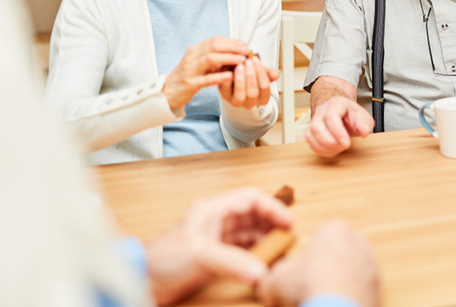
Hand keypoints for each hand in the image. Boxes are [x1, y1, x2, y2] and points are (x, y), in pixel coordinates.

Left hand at [144, 187, 292, 305]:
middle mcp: (216, 221)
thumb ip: (232, 262)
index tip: (288, 221)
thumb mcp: (200, 256)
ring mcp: (216, 239)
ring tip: (280, 249)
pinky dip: (255, 254)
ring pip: (249, 232)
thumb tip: (260, 270)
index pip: (250, 199)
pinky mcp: (214, 256)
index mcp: (212, 210)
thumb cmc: (160, 260)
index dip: (272, 207)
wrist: (141, 281)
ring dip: (266, 239)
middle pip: (253, 215)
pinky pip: (243, 249)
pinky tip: (263, 262)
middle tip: (289, 237)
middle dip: (273, 223)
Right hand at [162, 37, 249, 109]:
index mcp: (195, 49)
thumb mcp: (200, 62)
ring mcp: (190, 70)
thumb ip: (215, 56)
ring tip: (242, 60)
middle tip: (246, 51)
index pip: (215, 40)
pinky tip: (230, 76)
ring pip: (210, 59)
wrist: (168, 91)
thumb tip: (236, 50)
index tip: (244, 45)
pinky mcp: (190, 84)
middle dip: (232, 47)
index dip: (231, 41)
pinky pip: (206, 79)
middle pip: (214, 46)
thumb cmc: (189, 76)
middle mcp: (192, 57)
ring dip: (228, 58)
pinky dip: (219, 76)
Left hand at [218, 55, 279, 109]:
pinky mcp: (226, 97)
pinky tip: (229, 71)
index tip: (256, 60)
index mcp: (263, 98)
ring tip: (239, 66)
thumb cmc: (250, 74)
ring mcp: (237, 102)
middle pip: (253, 93)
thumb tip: (276, 74)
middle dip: (251, 76)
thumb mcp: (260, 72)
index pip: (265, 87)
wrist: (234, 75)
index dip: (261, 73)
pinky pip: (226, 91)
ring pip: (240, 96)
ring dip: (240, 79)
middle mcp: (251, 103)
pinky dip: (228, 81)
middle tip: (247, 62)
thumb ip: (268, 72)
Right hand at [256, 220, 378, 306]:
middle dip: (324, 267)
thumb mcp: (275, 279)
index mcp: (335, 229)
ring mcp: (371, 265)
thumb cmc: (309, 286)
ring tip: (321, 300)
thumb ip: (271, 276)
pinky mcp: (379, 288)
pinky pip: (359, 290)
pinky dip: (348, 298)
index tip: (299, 270)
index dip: (306, 254)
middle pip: (337, 252)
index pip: (319, 235)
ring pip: (350, 271)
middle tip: (309, 286)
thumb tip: (268, 284)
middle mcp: (358, 242)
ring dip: (338, 283)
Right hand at [304, 96, 373, 157]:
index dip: (338, 132)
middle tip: (343, 146)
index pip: (331, 117)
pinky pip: (310, 141)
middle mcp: (322, 111)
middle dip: (329, 142)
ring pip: (310, 135)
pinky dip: (321, 150)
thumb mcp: (363, 116)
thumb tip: (364, 131)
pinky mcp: (311, 130)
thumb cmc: (351, 115)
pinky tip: (332, 150)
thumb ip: (365, 124)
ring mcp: (314, 120)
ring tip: (339, 148)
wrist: (342, 112)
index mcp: (336, 104)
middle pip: (316, 127)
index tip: (347, 143)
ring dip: (325, 147)